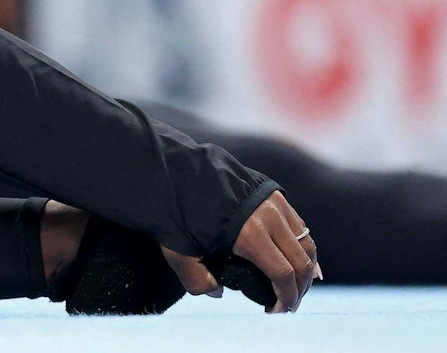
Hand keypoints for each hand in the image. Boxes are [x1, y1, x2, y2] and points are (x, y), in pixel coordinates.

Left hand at [161, 192, 317, 313]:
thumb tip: (217, 291)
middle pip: (301, 262)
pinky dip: (305, 246)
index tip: (277, 311)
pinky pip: (300, 225)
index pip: (283, 275)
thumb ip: (196, 280)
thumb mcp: (178, 251)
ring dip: (306, 268)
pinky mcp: (274, 193)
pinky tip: (302, 259)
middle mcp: (269, 218)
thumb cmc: (174, 209)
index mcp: (250, 235)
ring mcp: (274, 203)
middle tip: (289, 304)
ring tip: (297, 285)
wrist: (172, 167)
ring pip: (306, 242)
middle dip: (299, 289)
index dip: (285, 299)